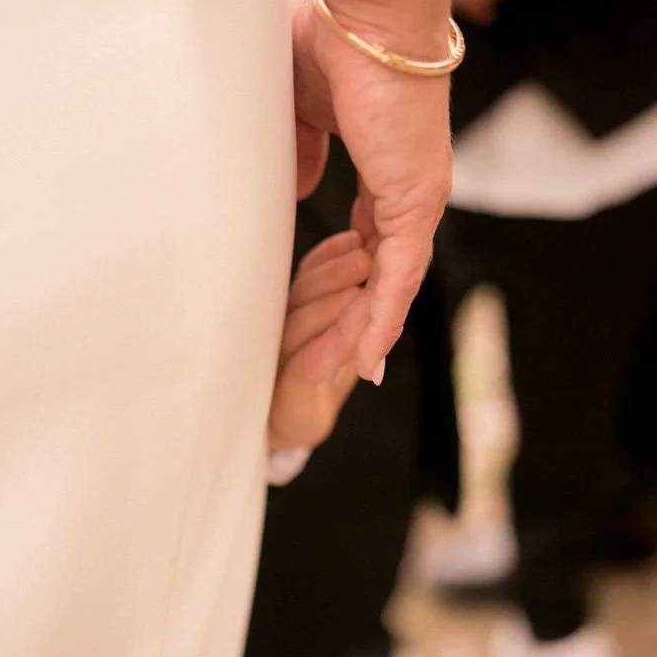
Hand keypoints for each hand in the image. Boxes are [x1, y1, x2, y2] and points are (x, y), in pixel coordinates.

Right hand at [268, 231, 370, 450]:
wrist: (291, 421)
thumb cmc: (317, 371)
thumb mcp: (338, 331)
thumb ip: (351, 299)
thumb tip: (371, 254)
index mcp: (299, 305)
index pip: (312, 271)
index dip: (332, 253)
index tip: (355, 235)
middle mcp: (287, 323)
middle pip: (306, 289)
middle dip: (337, 271)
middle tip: (364, 254)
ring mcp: (285, 354)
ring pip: (303, 319)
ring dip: (333, 305)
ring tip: (359, 290)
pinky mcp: (292, 386)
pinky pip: (308, 361)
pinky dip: (329, 349)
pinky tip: (350, 342)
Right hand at [291, 0, 452, 383]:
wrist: (370, 9)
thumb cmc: (335, 36)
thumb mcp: (302, 108)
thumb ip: (300, 151)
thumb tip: (292, 187)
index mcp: (388, 162)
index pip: (373, 228)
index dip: (353, 267)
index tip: (328, 295)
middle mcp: (409, 185)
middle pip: (386, 266)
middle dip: (360, 312)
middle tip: (334, 357)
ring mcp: (417, 196)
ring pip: (394, 282)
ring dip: (368, 329)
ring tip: (342, 375)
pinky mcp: (415, 201)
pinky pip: (400, 275)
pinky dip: (383, 318)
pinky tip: (363, 358)